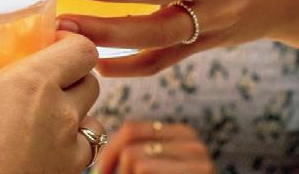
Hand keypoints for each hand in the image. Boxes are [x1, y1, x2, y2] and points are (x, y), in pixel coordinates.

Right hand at [0, 33, 102, 173]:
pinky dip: (68, 154)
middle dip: (73, 77)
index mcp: (34, 85)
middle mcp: (61, 117)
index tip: (50, 41)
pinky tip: (37, 155)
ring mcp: (68, 158)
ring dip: (75, 118)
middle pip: (91, 82)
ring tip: (44, 118)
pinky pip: (81, 163)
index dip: (73, 42)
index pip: (83, 49)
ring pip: (91, 125)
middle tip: (42, 77)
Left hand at [96, 120, 214, 173]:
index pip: (132, 129)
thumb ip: (140, 152)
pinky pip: (144, 171)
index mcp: (183, 134)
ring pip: (134, 160)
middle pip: (130, 145)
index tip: (100, 172)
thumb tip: (100, 147)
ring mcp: (198, 163)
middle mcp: (193, 144)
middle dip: (114, 166)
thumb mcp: (158, 166)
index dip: (109, 150)